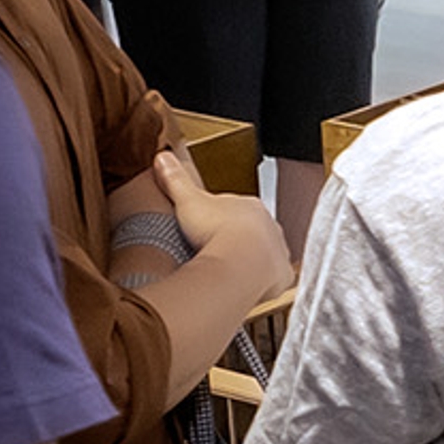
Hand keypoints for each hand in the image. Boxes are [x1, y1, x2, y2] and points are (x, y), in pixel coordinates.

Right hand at [150, 149, 293, 301]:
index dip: (218, 219)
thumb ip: (176, 179)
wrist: (240, 263)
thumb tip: (163, 157)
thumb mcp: (188, 200)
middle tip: (213, 250)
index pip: (235, 209)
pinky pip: (272, 278)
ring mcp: (278, 251)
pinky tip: (243, 285)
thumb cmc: (216, 231)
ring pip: (264, 254)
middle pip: (251, 232)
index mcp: (250, 206)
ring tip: (226, 270)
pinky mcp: (280, 275)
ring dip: (248, 260)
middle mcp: (270, 226)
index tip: (204, 228)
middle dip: (235, 239)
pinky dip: (260, 282)